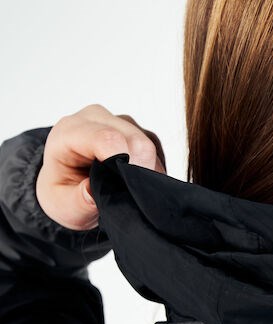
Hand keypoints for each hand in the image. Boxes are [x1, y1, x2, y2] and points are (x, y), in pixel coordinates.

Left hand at [35, 103, 166, 230]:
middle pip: (136, 142)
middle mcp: (96, 118)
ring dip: (144, 173)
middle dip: (136, 173)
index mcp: (70, 131)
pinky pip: (158, 150)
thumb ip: (78, 201)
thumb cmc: (65, 191)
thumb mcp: (63, 205)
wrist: (71, 184)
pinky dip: (151, 171)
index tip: (124, 187)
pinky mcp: (138, 129)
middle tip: (123, 193)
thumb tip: (93, 192)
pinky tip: (133, 180)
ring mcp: (119, 121)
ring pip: (150, 145)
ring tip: (123, 187)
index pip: (106, 138)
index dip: (122, 164)